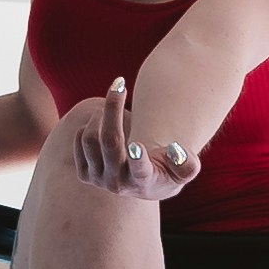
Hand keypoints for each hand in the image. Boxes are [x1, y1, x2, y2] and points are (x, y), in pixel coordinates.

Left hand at [77, 79, 196, 201]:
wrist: (146, 185)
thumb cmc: (169, 171)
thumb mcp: (186, 170)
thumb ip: (188, 164)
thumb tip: (175, 149)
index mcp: (143, 182)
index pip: (139, 171)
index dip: (137, 159)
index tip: (136, 145)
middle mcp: (117, 183)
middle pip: (110, 142)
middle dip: (113, 108)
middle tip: (120, 84)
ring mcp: (98, 179)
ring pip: (91, 138)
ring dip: (101, 114)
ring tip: (114, 105)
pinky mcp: (84, 174)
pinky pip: (80, 140)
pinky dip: (90, 125)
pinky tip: (103, 123)